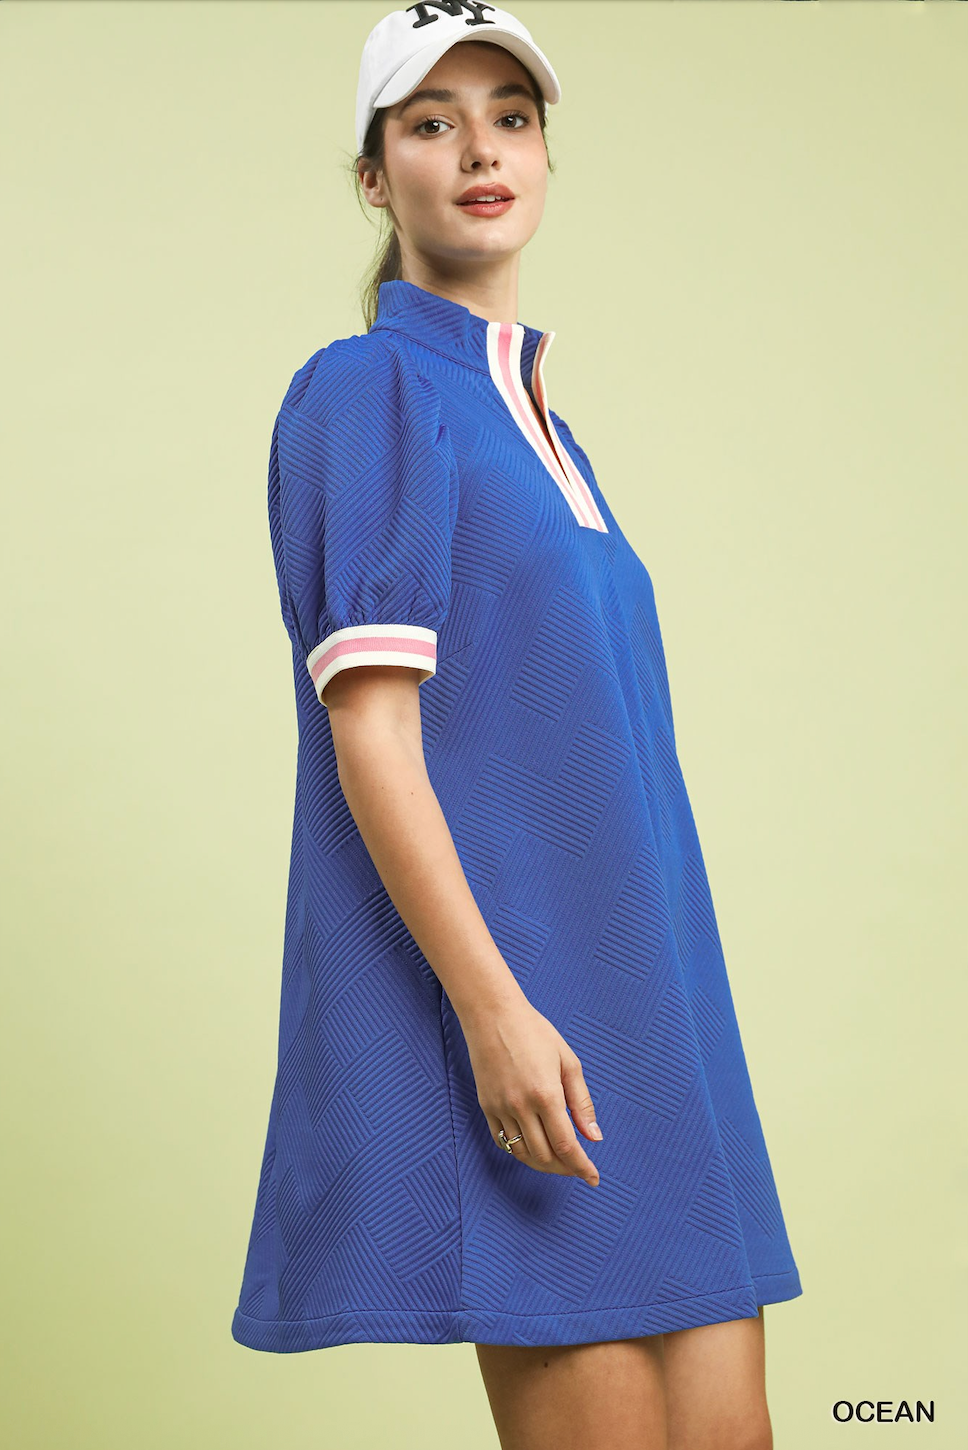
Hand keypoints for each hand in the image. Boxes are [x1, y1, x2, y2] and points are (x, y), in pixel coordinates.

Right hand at [460, 993, 601, 1185]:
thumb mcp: (568, 1061)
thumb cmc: (535, 1032)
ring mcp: (500, 1108)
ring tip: (559, 1162)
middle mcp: (521, 1106)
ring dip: (543, 1164)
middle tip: (579, 1168)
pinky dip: (520, 1152)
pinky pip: (502, 1141)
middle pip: (545, 1156)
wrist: (492, 1014)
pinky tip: (534, 1148)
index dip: (582, 1167)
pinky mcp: (486, 1106)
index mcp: (546, 1094)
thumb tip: (594, 1137)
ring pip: (522, 1154)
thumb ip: (581, 1102)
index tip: (593, 1178)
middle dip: (566, 1169)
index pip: (567, 1146)